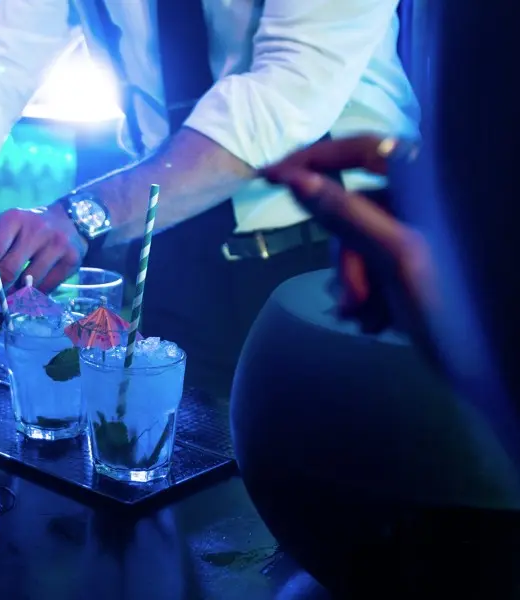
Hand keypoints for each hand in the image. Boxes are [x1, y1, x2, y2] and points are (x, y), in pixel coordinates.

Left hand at [0, 207, 86, 320]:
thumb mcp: (2, 229)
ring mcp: (56, 246)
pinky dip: (30, 299)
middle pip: (9, 270)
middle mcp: (36, 231)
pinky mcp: (72, 261)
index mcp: (14, 219)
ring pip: (28, 284)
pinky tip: (19, 303)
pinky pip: (46, 289)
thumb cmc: (26, 227)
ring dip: (8, 301)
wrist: (72, 219)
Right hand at [260, 135, 435, 349]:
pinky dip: (365, 292)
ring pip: (356, 240)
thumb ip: (344, 212)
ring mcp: (420, 232)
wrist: (495, 364)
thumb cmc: (454, 306)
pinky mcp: (416, 261)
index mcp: (429, 183)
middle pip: (352, 207)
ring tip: (367, 318)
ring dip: (352, 281)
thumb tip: (292, 179)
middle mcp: (425, 200)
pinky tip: (378, 320)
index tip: (269, 176)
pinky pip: (370, 263)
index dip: (312, 159)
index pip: (360, 149)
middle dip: (343, 255)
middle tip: (352, 299)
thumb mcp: (395, 256)